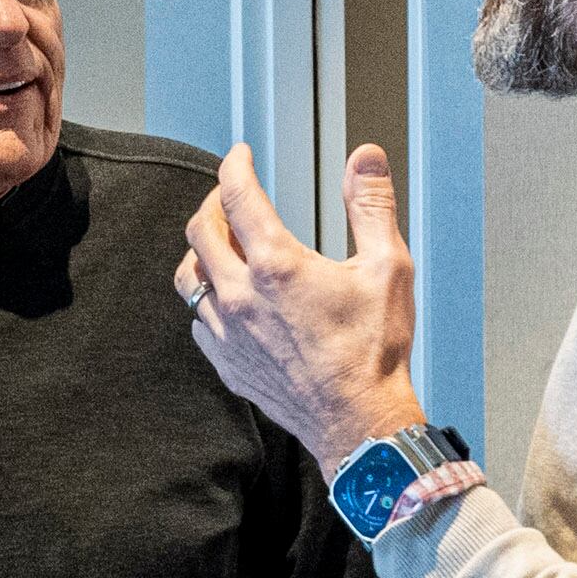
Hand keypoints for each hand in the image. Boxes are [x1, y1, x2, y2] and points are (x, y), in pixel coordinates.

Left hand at [173, 142, 425, 472]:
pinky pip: (198, 319)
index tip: (239, 155)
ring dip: (200, 249)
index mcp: (277, 267)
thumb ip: (372, 206)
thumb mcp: (388, 267)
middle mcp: (241, 296)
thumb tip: (365, 158)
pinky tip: (226, 295)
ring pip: (188, 276)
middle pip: (201, 230)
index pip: (238, 197)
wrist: (358, 422)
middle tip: (230, 195)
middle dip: (214, 202)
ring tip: (220, 241)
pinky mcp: (226, 362)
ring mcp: (227, 332)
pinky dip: (206, 297)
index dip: (234, 166)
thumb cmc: (375, 351)